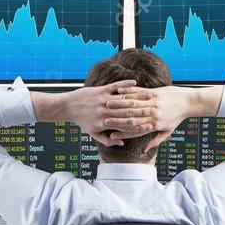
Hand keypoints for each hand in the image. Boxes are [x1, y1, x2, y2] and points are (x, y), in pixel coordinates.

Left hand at [32, 80, 157, 146]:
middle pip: (127, 112)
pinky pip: (116, 86)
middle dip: (143, 111)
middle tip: (156, 110)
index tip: (151, 125)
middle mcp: (105, 111)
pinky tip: (135, 82)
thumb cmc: (82, 121)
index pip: (125, 125)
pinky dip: (126, 84)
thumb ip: (107, 140)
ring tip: (150, 96)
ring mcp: (103, 99)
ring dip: (137, 97)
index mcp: (104, 123)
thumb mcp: (93, 133)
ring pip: (123, 99)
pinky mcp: (101, 90)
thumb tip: (121, 142)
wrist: (69, 106)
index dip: (139, 126)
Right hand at [107, 85, 219, 152]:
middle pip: (132, 118)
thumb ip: (155, 140)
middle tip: (104, 120)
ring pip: (133, 104)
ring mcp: (153, 102)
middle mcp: (153, 114)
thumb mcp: (168, 131)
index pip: (135, 131)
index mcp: (155, 125)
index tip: (111, 135)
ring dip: (119, 104)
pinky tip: (118, 91)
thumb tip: (144, 150)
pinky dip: (128, 91)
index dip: (122, 133)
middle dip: (117, 119)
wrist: (188, 102)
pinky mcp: (154, 92)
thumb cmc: (177, 117)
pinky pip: (138, 92)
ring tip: (107, 104)